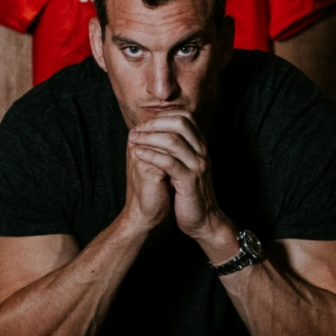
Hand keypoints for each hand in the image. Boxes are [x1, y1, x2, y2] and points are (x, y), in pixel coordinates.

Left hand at [127, 113, 220, 238]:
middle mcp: (202, 152)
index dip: (162, 116)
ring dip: (149, 137)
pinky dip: (152, 155)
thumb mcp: (184, 165)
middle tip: (136, 131)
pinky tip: (138, 154)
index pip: (184, 117)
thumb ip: (175, 149)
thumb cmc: (188, 192)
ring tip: (133, 140)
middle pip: (180, 123)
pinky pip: (170, 162)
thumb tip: (154, 130)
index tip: (143, 124)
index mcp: (200, 145)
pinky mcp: (190, 181)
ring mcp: (197, 165)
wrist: (202, 218)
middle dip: (154, 124)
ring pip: (174, 141)